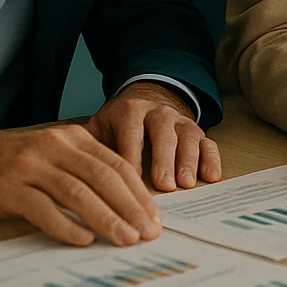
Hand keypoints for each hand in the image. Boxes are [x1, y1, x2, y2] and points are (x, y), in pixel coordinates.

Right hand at [0, 123, 161, 246]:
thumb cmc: (14, 164)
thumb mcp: (54, 157)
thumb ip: (84, 172)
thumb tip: (126, 206)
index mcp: (72, 139)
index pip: (116, 166)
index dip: (138, 193)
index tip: (155, 219)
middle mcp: (54, 147)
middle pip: (102, 178)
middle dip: (130, 207)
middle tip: (148, 233)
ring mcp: (30, 166)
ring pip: (77, 193)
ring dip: (105, 219)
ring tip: (125, 239)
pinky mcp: (7, 187)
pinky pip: (42, 208)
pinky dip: (65, 225)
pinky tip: (82, 241)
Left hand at [85, 81, 221, 191]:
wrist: (145, 101)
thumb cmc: (118, 125)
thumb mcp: (99, 128)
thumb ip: (89, 147)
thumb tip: (75, 174)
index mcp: (129, 111)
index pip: (130, 134)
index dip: (132, 157)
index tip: (129, 183)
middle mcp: (158, 112)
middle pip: (163, 134)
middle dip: (164, 160)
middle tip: (165, 185)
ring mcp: (180, 120)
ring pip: (188, 137)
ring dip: (189, 160)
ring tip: (186, 183)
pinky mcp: (197, 130)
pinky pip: (208, 141)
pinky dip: (211, 158)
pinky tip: (211, 176)